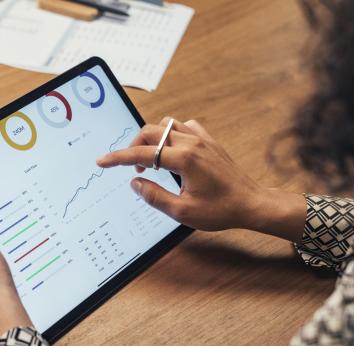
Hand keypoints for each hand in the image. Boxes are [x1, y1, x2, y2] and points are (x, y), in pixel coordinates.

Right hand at [97, 118, 305, 239]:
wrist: (251, 203)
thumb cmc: (221, 210)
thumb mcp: (183, 211)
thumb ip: (155, 196)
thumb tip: (136, 183)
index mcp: (184, 159)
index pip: (142, 153)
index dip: (118, 158)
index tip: (102, 161)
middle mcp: (192, 143)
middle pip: (151, 131)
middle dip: (134, 146)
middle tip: (133, 167)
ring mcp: (202, 139)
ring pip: (166, 125)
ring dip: (153, 138)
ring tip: (152, 160)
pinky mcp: (210, 141)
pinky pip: (184, 127)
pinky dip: (172, 134)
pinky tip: (173, 150)